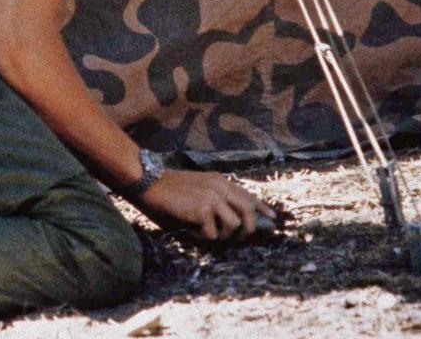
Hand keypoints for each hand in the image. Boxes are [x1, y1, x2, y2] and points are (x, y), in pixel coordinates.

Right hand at [134, 169, 276, 241]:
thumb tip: (230, 224)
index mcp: (220, 181)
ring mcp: (213, 198)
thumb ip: (214, 202)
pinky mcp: (203, 210)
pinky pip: (212, 235)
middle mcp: (220, 188)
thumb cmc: (167, 190)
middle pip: (249, 214)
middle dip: (247, 231)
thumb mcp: (196, 191)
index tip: (274, 218)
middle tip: (238, 240)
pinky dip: (201, 238)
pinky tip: (188, 230)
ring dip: (220, 236)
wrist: (147, 182)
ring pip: (234, 227)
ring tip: (202, 232)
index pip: (248, 196)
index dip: (263, 208)